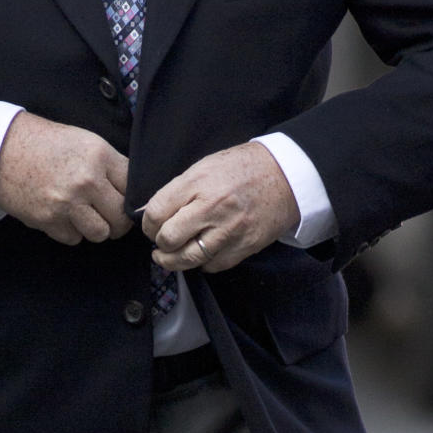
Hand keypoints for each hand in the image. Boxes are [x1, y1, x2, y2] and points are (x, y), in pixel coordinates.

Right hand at [0, 111, 131, 245]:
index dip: (130, 196)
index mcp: (99, 155)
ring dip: (95, 227)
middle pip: (121, 217)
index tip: (123, 199)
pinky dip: (71, 231)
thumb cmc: (44, 143)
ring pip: (101, 233)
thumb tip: (130, 191)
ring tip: (84, 214)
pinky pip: (74, 238)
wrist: (2, 149)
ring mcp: (68, 203)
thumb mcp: (83, 141)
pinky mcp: (49, 220)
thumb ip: (108, 164)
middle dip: (117, 219)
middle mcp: (87, 180)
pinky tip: (62, 214)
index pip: (133, 188)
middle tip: (108, 214)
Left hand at [141, 143, 299, 272]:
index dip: (147, 224)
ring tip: (170, 256)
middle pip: (169, 239)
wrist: (285, 176)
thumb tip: (152, 212)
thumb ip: (178, 189)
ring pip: (188, 259)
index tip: (150, 226)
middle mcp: (212, 208)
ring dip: (173, 261)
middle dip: (159, 244)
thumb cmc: (242, 168)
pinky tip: (200, 254)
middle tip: (160, 242)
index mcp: (197, 183)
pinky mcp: (244, 246)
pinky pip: (213, 265)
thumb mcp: (204, 166)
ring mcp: (229, 230)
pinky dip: (202, 263)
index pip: (156, 212)